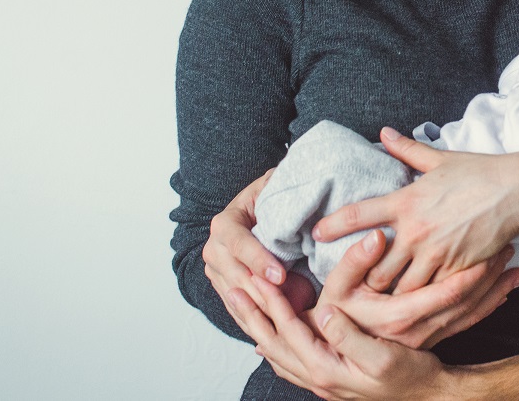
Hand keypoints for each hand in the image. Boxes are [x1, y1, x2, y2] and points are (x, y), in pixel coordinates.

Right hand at [203, 169, 316, 320]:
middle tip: (287, 308)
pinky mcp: (224, 289)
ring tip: (284, 324)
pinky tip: (275, 331)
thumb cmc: (269, 199)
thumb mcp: (273, 187)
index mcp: (225, 223)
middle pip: (236, 277)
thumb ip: (282, 188)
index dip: (258, 260)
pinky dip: (256, 321)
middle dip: (261, 294)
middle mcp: (213, 249)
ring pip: (237, 298)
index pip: (238, 244)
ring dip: (260, 312)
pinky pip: (239, 310)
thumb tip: (304, 190)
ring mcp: (216, 272)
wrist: (251, 214)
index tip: (280, 275)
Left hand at [224, 271, 457, 400]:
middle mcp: (317, 378)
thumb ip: (349, 336)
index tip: (255, 278)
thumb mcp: (383, 355)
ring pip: (277, 354)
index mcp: (326, 368)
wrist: (427, 396)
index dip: (271, 302)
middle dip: (252, 316)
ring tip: (243, 308)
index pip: (288, 331)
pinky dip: (274, 347)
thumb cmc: (410, 375)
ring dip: (258, 329)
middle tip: (232, 289)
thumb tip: (324, 313)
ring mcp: (321, 382)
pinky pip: (290, 363)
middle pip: (273, 344)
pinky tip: (269, 344)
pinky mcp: (329, 379)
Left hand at [314, 129, 518, 292]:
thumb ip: (408, 150)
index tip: (315, 233)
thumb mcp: (440, 160)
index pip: (359, 213)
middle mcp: (415, 229)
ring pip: (401, 288)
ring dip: (391, 297)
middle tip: (353, 288)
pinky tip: (416, 306)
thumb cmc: (479, 172)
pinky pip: (431, 293)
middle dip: (364, 280)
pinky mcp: (456, 269)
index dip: (333, 225)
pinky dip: (422, 300)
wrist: (518, 191)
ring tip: (382, 304)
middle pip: (374, 267)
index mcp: (407, 201)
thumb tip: (385, 133)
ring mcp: (436, 252)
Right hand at [317, 229, 518, 348]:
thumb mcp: (335, 288)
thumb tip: (377, 236)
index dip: (472, 272)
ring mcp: (425, 339)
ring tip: (515, 267)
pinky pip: (464, 324)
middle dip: (490, 276)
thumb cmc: (335, 314)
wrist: (334, 354)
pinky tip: (502, 293)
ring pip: (469, 315)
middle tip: (509, 249)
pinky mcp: (429, 341)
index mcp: (397, 316)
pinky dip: (486, 307)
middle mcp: (416, 332)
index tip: (490, 249)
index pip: (446, 294)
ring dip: (494, 291)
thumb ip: (354, 262)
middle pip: (465, 303)